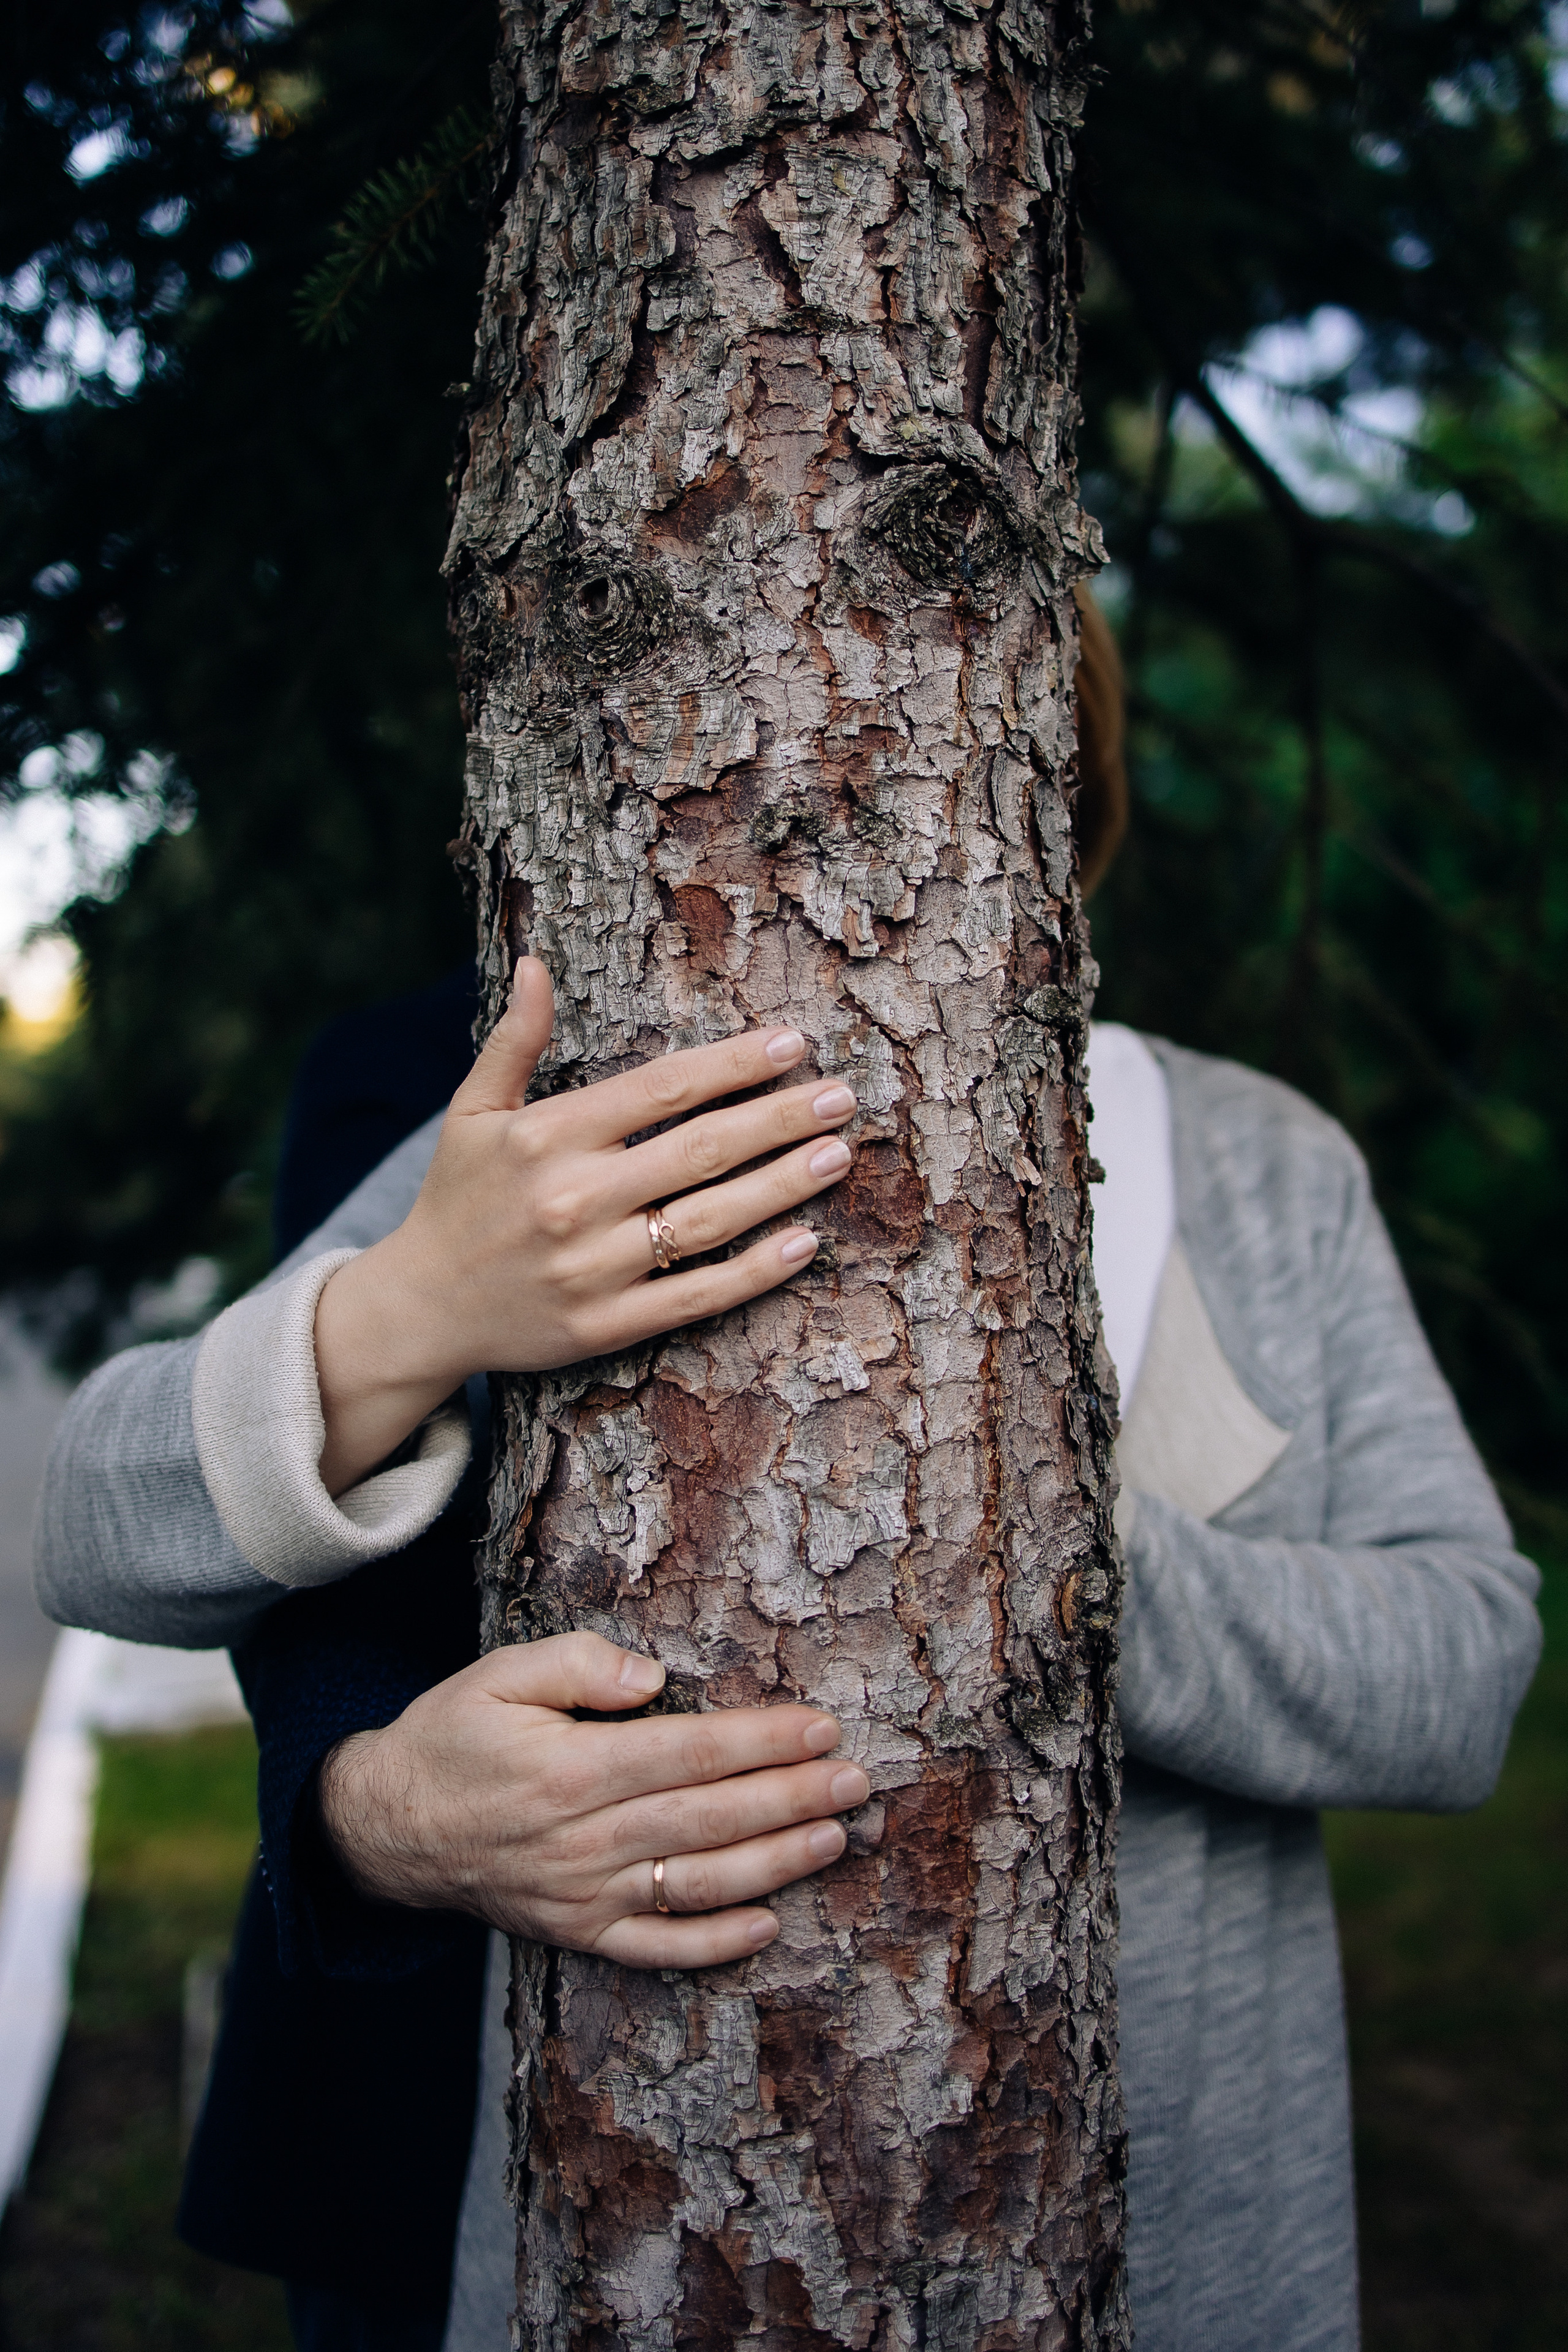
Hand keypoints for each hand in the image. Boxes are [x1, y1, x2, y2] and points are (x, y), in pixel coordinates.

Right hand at [314, 957, 856, 1492]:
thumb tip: (537, 963)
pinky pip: (697, 1295)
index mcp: (549, 1138)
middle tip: (841, 1097)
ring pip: (711, 1220)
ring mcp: (594, 1267)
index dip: (733, 1065)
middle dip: (779, 1119)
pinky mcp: (606, 1325)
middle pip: (701, 1150)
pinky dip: (756, 1270)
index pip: (661, 1090)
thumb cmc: (457, 1199)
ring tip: (837, 1154)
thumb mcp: (472, 1112)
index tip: (791, 1045)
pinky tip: (805, 1242)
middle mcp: (575, 1199)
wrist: (419, 1309)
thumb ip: (513, 1040)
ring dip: (784, 1186)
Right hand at [316, 1633, 870, 1968]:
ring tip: (836, 1836)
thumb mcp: (498, 1674)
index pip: (690, 1753)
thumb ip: (576, 1662)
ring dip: (776, 1863)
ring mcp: (582, 1896)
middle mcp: (582, 1840)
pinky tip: (768, 1925)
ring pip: (698, 1883)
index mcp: (569, 1769)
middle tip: (856, 1778)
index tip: (821, 1726)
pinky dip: (715, 1945)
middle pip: (709, 1818)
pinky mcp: (577, 1934)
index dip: (762, 1741)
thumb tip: (653, 1676)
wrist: (385, 1828)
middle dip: (791, 1797)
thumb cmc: (452, 1737)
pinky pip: (656, 1949)